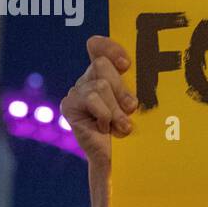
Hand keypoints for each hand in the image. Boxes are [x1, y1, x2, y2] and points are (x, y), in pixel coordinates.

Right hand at [59, 35, 136, 172]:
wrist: (119, 160)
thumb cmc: (134, 130)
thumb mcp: (138, 103)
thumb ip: (135, 83)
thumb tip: (135, 67)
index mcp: (106, 73)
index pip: (98, 47)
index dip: (109, 47)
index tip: (126, 64)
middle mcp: (88, 79)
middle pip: (103, 64)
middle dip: (121, 88)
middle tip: (130, 109)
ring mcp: (77, 91)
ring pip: (101, 85)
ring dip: (116, 109)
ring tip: (122, 126)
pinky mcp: (69, 105)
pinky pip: (92, 98)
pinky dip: (105, 115)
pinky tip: (105, 128)